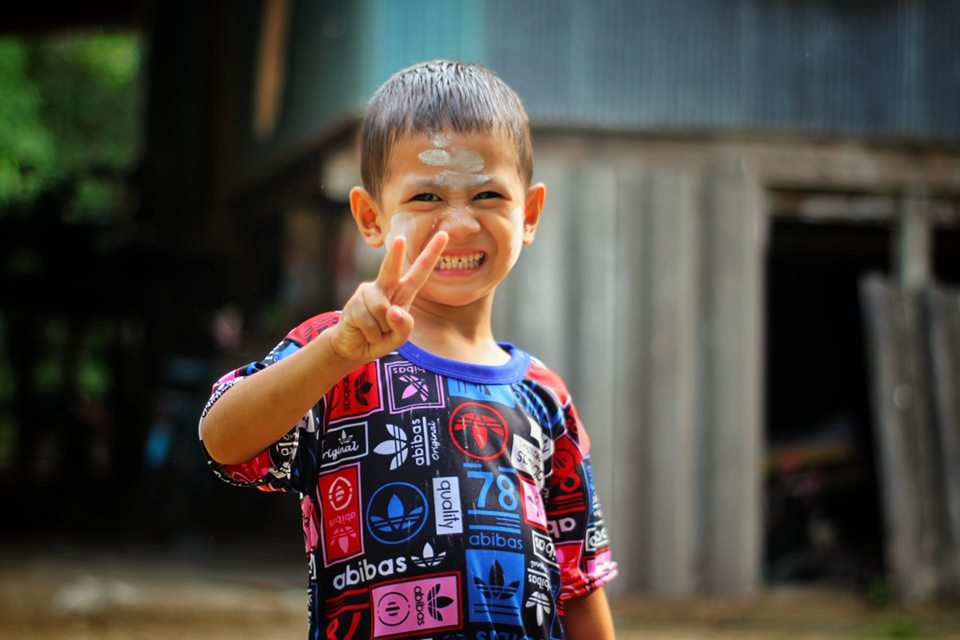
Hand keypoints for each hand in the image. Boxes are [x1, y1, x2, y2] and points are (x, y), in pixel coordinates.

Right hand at [330, 232, 448, 362]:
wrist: (353, 348)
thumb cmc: (380, 338)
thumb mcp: (400, 337)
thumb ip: (404, 326)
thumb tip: (392, 310)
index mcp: (403, 291)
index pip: (420, 271)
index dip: (432, 253)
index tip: (443, 234)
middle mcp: (385, 287)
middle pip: (391, 269)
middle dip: (394, 254)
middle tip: (399, 238)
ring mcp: (368, 293)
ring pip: (382, 311)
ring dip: (382, 329)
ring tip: (375, 332)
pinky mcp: (354, 304)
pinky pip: (370, 323)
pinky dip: (372, 335)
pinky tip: (365, 333)